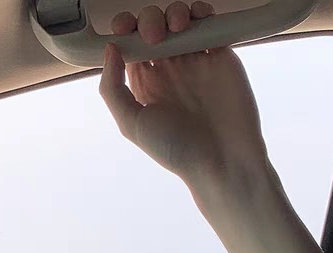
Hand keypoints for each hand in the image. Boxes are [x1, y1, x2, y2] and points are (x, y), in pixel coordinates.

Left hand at [98, 3, 269, 183]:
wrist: (222, 158)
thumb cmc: (176, 149)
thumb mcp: (132, 125)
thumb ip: (113, 89)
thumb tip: (110, 50)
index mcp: (145, 85)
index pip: (130, 46)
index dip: (124, 30)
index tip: (124, 29)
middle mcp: (168, 70)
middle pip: (153, 27)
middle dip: (149, 20)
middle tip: (154, 36)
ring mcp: (195, 60)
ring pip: (180, 19)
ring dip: (175, 12)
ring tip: (177, 28)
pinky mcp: (220, 55)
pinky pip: (209, 22)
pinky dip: (202, 11)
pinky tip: (196, 18)